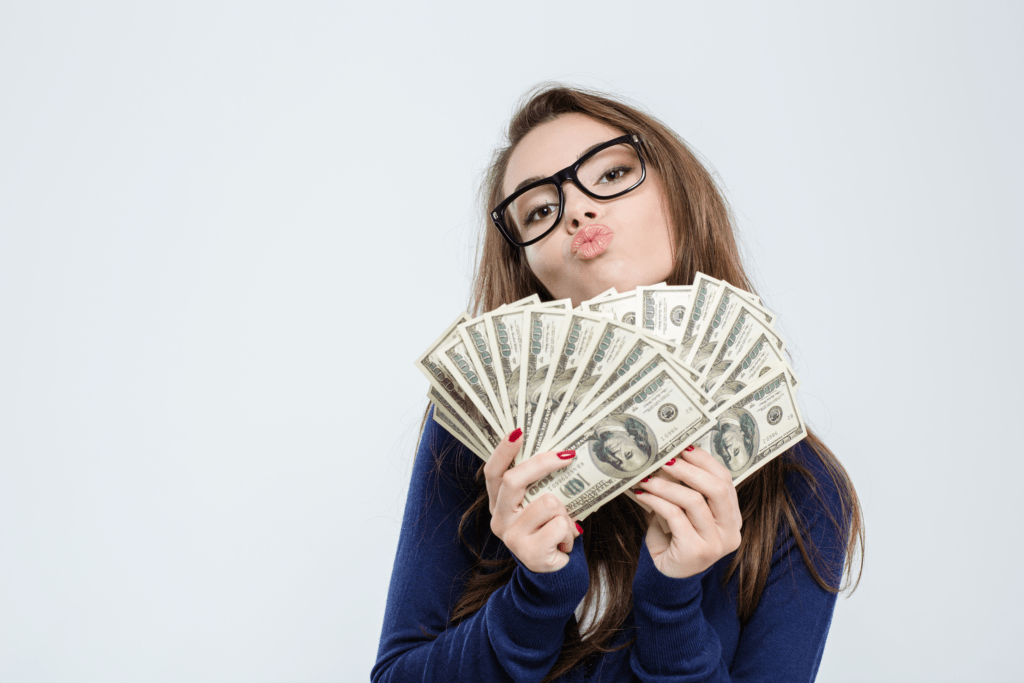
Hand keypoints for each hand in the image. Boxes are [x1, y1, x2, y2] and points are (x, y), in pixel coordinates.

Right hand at [483, 429, 581, 572]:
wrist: (555, 575)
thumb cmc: (550, 532)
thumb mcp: (539, 507)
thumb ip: (540, 486)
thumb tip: (562, 452)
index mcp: (499, 504)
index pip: (493, 473)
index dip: (503, 451)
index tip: (518, 432)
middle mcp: (499, 519)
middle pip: (514, 480)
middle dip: (544, 463)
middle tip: (567, 455)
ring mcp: (512, 537)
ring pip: (547, 502)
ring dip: (565, 511)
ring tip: (563, 525)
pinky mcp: (530, 552)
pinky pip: (560, 524)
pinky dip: (570, 531)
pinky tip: (564, 543)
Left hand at [634, 446, 741, 578]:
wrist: (668, 577)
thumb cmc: (675, 539)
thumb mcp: (685, 513)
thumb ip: (685, 490)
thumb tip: (668, 458)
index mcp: (732, 517)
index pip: (726, 481)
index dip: (705, 461)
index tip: (683, 448)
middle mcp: (731, 531)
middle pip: (716, 488)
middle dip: (688, 469)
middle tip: (665, 460)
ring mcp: (716, 543)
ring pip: (693, 501)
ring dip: (666, 486)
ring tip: (647, 478)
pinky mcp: (696, 552)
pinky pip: (675, 516)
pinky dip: (656, 501)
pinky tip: (643, 495)